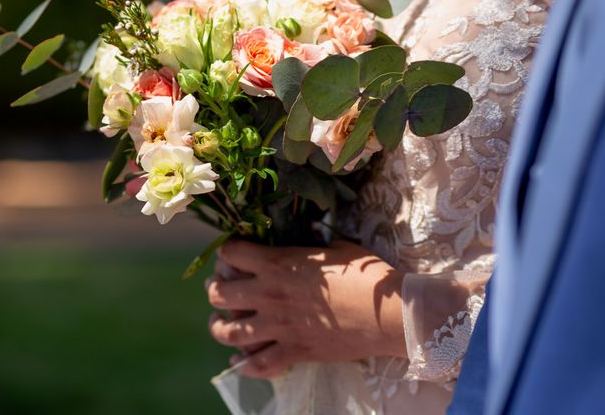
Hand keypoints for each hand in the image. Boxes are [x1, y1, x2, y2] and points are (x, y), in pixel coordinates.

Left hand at [205, 239, 406, 378]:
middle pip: (218, 293)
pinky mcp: (293, 351)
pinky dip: (246, 364)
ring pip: (227, 332)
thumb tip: (311, 240)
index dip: (228, 251)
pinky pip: (256, 364)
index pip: (231, 252)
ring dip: (221, 327)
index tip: (234, 254)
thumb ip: (314, 245)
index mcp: (278, 264)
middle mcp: (269, 294)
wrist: (388, 314)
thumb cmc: (366, 275)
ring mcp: (278, 326)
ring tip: (225, 323)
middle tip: (225, 288)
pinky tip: (244, 359)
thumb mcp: (338, 248)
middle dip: (216, 288)